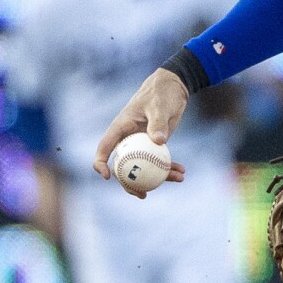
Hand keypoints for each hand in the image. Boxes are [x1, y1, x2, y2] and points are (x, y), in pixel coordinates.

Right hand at [94, 69, 191, 198]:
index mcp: (120, 128)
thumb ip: (157, 122)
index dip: (101, 164)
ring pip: (144, 167)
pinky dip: (169, 168)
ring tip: (178, 179)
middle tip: (143, 194)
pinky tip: (182, 172)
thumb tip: (158, 141)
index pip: (105, 148)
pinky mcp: (155, 145)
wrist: (173, 88)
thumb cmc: (161, 93)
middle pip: (123, 166)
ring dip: (158, 177)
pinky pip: (159, 162)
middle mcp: (128, 138)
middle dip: (131, 184)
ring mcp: (142, 144)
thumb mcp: (158, 106)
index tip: (107, 177)